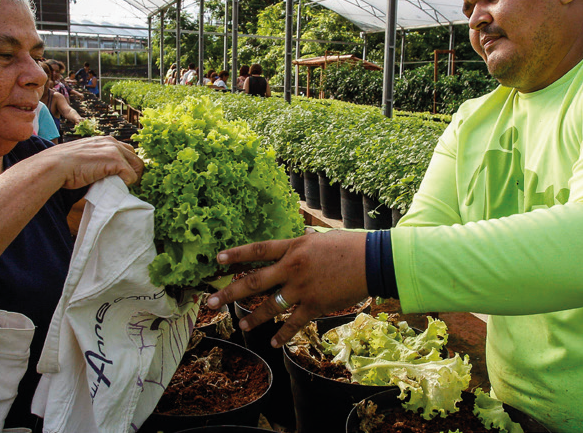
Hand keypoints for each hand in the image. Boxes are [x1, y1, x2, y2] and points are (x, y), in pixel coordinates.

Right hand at [42, 135, 144, 188]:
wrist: (56, 165)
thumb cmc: (65, 165)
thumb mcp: (85, 157)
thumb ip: (97, 161)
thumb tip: (104, 174)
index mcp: (105, 141)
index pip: (127, 152)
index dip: (127, 166)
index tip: (122, 178)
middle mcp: (112, 142)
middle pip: (136, 159)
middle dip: (134, 173)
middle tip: (125, 186)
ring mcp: (114, 150)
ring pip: (137, 167)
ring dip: (132, 179)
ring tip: (121, 188)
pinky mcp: (115, 160)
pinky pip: (131, 176)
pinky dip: (126, 184)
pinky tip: (114, 187)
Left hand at [206, 230, 367, 347]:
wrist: (372, 261)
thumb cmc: (350, 245)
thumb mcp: (319, 239)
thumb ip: (301, 245)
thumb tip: (293, 245)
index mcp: (293, 247)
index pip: (258, 250)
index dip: (236, 255)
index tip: (218, 260)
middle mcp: (292, 267)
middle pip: (253, 281)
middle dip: (229, 292)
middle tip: (210, 301)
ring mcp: (302, 288)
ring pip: (269, 306)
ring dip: (253, 317)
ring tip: (241, 325)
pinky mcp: (315, 305)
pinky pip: (293, 323)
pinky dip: (282, 334)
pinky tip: (272, 342)